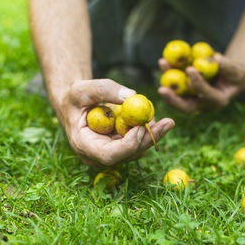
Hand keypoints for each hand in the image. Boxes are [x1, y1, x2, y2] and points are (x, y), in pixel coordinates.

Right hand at [57, 79, 174, 165]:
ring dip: (151, 131)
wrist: (76, 104)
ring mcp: (111, 154)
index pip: (109, 155)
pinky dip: (146, 128)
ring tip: (152, 109)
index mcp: (84, 146)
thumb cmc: (75, 96)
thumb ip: (104, 90)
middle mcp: (98, 156)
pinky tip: (146, 115)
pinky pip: (139, 141)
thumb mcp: (83, 88)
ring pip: (138, 149)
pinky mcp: (121, 149)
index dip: (128, 144)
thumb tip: (132, 96)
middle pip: (129, 154)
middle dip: (150, 138)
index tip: (142, 126)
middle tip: (168, 122)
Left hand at [158, 53, 244, 112]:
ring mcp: (193, 100)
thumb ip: (228, 67)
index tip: (190, 69)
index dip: (198, 84)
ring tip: (163, 62)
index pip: (206, 95)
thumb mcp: (237, 71)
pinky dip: (169, 74)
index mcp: (217, 102)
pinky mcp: (186, 94)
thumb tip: (216, 58)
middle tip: (161, 89)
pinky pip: (175, 86)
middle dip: (173, 99)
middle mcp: (203, 105)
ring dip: (168, 81)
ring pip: (177, 95)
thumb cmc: (236, 75)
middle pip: (186, 106)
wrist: (230, 79)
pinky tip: (164, 61)